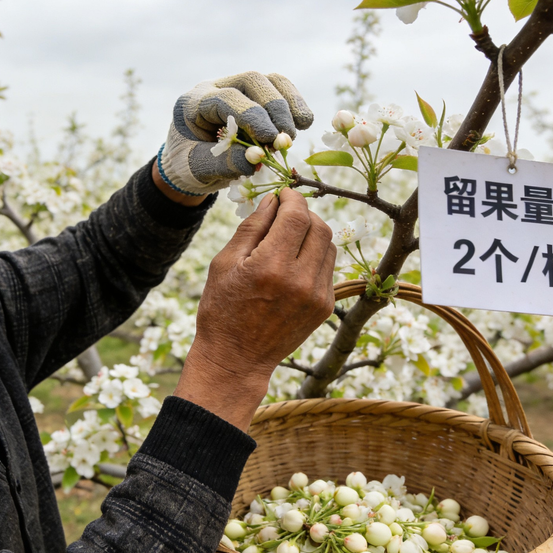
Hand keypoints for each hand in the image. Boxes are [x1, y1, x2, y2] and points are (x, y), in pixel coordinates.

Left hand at [158, 71, 312, 195]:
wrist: (186, 165)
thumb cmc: (187, 167)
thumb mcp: (196, 170)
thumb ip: (223, 164)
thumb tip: (257, 159)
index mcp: (193, 103)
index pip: (226, 98)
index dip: (252, 116)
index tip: (270, 139)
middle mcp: (216, 87)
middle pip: (252, 81)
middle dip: (274, 110)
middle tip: (284, 141)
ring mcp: (237, 88)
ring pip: (270, 81)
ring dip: (289, 105)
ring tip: (293, 135)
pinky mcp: (255, 96)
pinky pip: (281, 89)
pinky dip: (295, 105)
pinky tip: (302, 124)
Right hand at [174, 189, 335, 430]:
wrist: (237, 358)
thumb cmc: (222, 309)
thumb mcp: (224, 263)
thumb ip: (252, 227)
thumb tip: (273, 200)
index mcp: (271, 267)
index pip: (297, 216)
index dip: (292, 198)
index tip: (283, 194)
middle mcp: (300, 280)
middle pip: (319, 227)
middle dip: (304, 213)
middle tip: (286, 213)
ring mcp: (317, 296)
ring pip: (329, 245)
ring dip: (313, 233)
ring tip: (290, 237)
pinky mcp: (325, 307)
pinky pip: (329, 267)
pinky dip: (316, 255)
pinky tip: (294, 261)